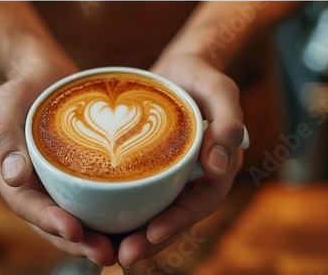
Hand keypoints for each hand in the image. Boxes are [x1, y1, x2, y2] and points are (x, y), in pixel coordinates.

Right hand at [0, 63, 120, 265]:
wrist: (44, 76)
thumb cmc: (23, 86)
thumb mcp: (6, 102)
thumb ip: (4, 136)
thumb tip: (13, 176)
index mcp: (9, 174)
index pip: (26, 205)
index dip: (48, 221)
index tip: (74, 230)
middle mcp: (32, 186)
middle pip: (52, 222)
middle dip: (77, 242)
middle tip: (106, 254)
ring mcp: (54, 183)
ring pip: (73, 217)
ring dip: (94, 237)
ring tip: (122, 250)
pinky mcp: (75, 176)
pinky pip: (89, 199)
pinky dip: (106, 214)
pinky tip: (130, 224)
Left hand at [113, 54, 245, 266]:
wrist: (178, 71)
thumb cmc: (201, 77)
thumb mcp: (220, 90)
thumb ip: (228, 124)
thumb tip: (221, 166)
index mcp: (216, 168)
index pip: (200, 203)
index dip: (178, 221)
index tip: (152, 233)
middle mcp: (194, 179)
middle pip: (175, 218)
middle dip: (151, 241)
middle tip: (124, 256)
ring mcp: (172, 177)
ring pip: (155, 213)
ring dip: (134, 235)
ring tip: (106, 251)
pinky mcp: (151, 170)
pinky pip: (138, 195)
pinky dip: (122, 211)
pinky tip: (99, 223)